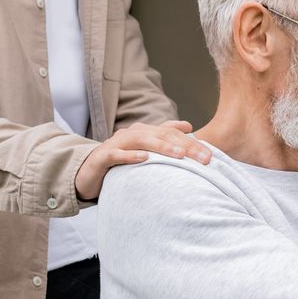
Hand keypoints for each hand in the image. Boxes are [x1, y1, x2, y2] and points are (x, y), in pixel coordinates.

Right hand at [75, 121, 212, 200]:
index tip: (211, 154)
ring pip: (141, 140)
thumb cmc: (121, 163)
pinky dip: (130, 155)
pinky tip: (144, 158)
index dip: (192, 141)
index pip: (172, 133)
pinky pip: (116, 154)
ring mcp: (116, 144)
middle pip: (162, 135)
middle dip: (185, 145)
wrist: (86, 171)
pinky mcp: (102, 157)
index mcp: (144, 133)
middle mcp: (132, 134)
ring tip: (180, 154)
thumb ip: (164, 140)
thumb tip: (188, 127)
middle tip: (204, 157)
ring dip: (162, 146)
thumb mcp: (145, 152)